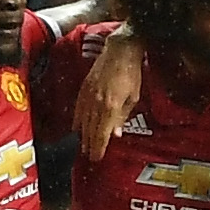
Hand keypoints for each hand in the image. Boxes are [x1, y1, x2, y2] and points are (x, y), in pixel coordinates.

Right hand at [74, 33, 144, 160]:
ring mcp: (88, 95)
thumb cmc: (131, 74)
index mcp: (110, 107)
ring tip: (83, 146)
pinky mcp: (84, 88)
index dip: (99, 147)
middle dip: (90, 145)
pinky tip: (76, 128)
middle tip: (90, 157)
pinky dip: (77, 120)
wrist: (120, 50)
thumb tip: (115, 135)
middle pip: (91, 130)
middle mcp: (96, 103)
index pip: (102, 133)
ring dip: (83, 136)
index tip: (97, 158)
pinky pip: (78, 109)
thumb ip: (122, 117)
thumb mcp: (133, 98)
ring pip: (83, 121)